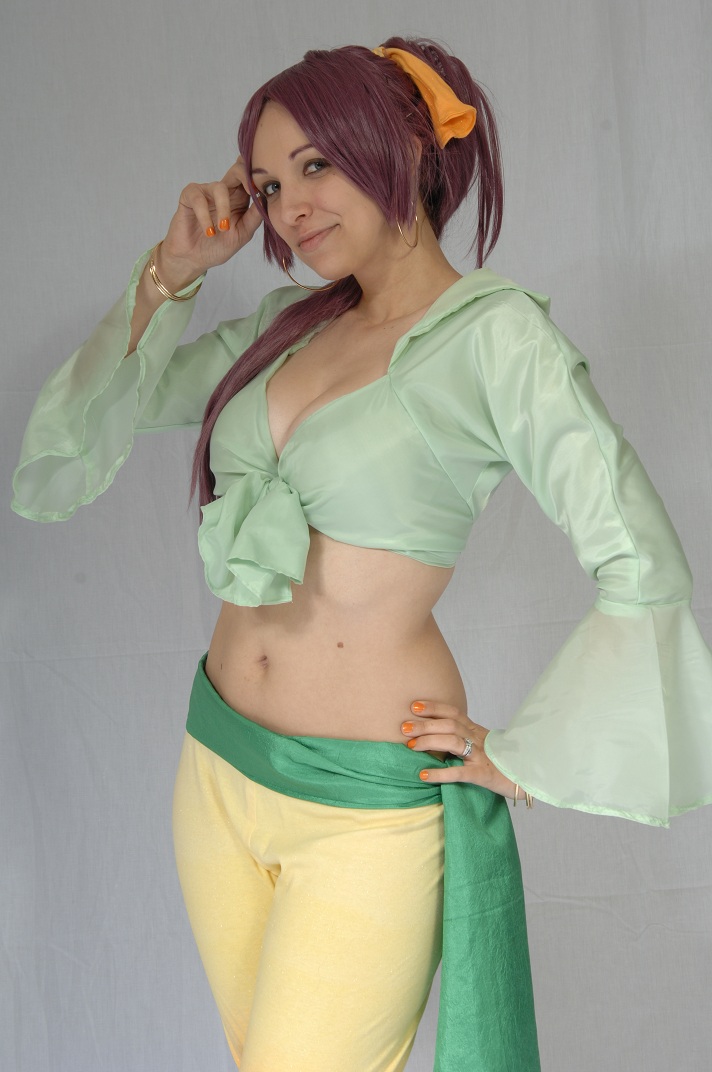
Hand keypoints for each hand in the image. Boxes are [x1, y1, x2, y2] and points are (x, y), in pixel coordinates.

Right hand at [158, 156, 263, 280]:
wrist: (195, 260)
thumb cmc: (218, 247)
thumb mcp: (242, 234)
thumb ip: (254, 217)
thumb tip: (265, 198)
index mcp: (239, 198)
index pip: (250, 178)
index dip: (257, 176)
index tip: (265, 188)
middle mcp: (223, 191)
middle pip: (236, 170)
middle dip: (245, 177)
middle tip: (252, 191)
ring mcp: (206, 192)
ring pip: (219, 187)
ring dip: (224, 208)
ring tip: (223, 229)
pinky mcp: (189, 196)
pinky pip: (198, 198)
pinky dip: (205, 216)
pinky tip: (209, 232)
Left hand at [401, 700, 519, 798]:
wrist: (529, 778)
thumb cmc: (502, 762)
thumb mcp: (483, 745)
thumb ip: (463, 739)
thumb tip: (433, 738)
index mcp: (476, 731)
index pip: (453, 713)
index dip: (434, 707)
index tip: (413, 706)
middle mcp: (478, 739)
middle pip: (450, 725)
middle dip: (425, 724)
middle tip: (403, 727)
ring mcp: (482, 756)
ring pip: (454, 742)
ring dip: (430, 742)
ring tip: (411, 747)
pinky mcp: (484, 775)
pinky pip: (460, 772)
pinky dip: (440, 773)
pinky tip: (423, 774)